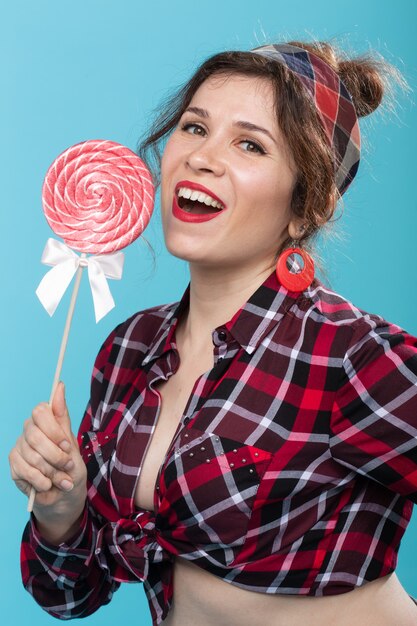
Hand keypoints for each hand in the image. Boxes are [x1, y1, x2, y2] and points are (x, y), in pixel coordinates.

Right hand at [9, 382, 86, 536]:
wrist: (65, 496)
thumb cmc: (70, 467)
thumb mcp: (72, 443)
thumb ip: (62, 416)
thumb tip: (59, 385)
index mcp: (45, 421)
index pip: (40, 411)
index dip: (54, 430)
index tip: (67, 445)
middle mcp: (29, 431)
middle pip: (36, 435)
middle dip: (56, 455)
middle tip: (68, 466)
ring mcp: (20, 448)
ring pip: (32, 455)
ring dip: (52, 471)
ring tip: (63, 480)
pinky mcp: (14, 466)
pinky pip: (25, 470)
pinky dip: (41, 481)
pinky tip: (48, 485)